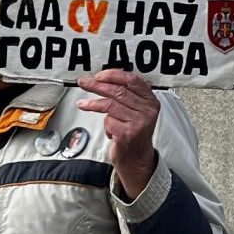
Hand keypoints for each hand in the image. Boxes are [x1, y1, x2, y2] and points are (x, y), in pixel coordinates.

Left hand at [76, 69, 160, 197]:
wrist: (137, 159)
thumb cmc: (134, 133)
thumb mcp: (137, 112)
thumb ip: (128, 96)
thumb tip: (104, 80)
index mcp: (151, 101)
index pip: (132, 80)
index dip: (114, 75)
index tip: (99, 75)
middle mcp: (147, 111)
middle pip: (118, 91)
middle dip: (97, 85)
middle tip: (84, 83)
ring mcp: (138, 122)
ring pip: (110, 105)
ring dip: (92, 104)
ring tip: (83, 104)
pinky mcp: (128, 134)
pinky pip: (108, 121)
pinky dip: (105, 124)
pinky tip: (109, 130)